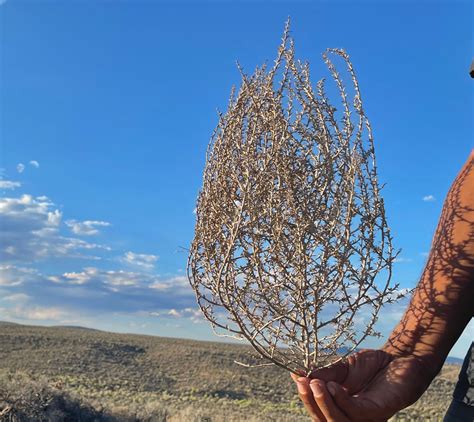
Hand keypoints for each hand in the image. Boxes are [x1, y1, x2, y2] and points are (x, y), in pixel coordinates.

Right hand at [291, 349, 433, 421]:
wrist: (401, 356)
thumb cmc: (374, 364)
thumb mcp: (343, 369)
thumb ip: (324, 375)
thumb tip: (299, 375)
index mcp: (343, 409)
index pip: (320, 411)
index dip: (306, 398)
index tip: (297, 379)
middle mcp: (354, 417)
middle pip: (325, 421)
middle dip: (311, 403)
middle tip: (304, 382)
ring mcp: (367, 417)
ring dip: (324, 403)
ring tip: (316, 383)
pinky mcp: (379, 411)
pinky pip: (356, 412)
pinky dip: (342, 400)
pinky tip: (335, 386)